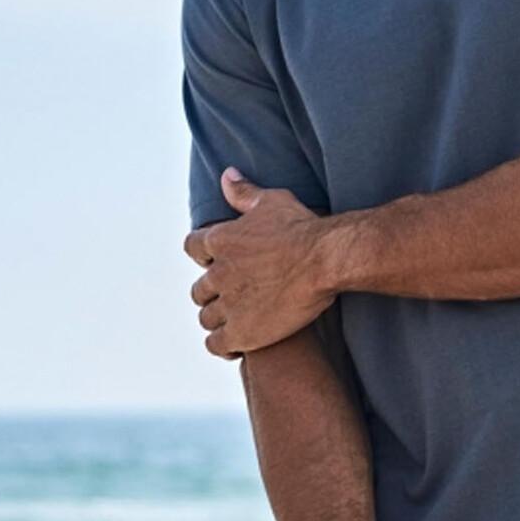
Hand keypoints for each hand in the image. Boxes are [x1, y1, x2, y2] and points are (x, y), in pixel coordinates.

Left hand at [184, 168, 336, 356]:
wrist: (326, 259)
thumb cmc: (302, 227)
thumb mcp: (271, 201)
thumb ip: (243, 192)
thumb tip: (226, 175)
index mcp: (220, 241)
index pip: (193, 248)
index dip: (204, 255)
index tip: (218, 260)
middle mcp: (218, 273)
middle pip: (200, 289)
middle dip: (213, 292)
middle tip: (236, 293)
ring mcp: (228, 304)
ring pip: (207, 317)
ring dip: (219, 318)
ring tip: (238, 320)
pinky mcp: (241, 332)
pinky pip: (216, 344)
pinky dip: (223, 345)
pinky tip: (239, 343)